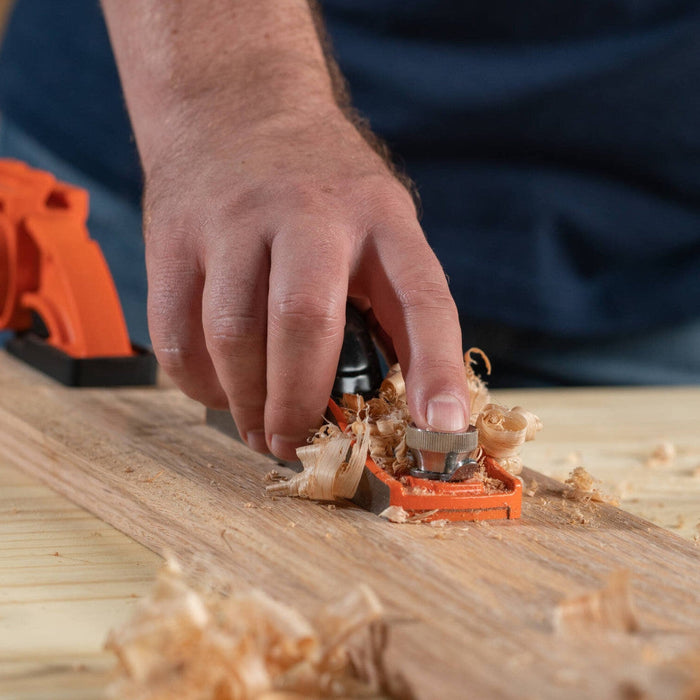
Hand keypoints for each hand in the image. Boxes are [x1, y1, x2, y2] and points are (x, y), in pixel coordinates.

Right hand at [144, 104, 469, 459]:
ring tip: (260, 429)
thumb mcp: (379, 220)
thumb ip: (393, 300)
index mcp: (379, 215)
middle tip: (297, 443)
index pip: (421, 297)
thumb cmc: (320, 187)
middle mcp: (307, 211)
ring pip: (231, 335)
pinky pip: (175, 334)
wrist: (234, 107)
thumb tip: (411, 402)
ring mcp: (232, 220)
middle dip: (300, 404)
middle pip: (302, 322)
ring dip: (246, 403)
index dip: (435, 369)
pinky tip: (220, 390)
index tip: (441, 430)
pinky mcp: (173, 236)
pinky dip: (199, 383)